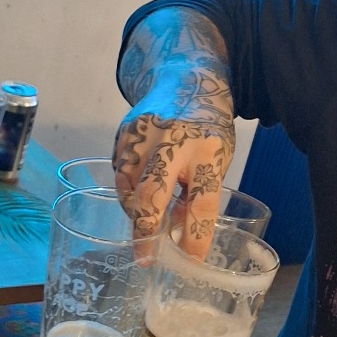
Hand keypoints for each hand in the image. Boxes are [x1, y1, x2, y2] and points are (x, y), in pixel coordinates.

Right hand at [113, 95, 233, 252]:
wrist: (185, 76)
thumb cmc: (207, 127)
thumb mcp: (217, 158)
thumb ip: (198, 192)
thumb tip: (176, 234)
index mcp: (207, 149)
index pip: (202, 202)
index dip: (196, 236)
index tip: (192, 260)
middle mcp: (172, 141)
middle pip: (151, 194)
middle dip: (145, 231)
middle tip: (146, 258)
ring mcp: (142, 135)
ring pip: (128, 187)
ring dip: (135, 211)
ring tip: (146, 220)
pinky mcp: (122, 133)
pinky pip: (119, 174)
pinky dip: (127, 190)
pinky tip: (137, 193)